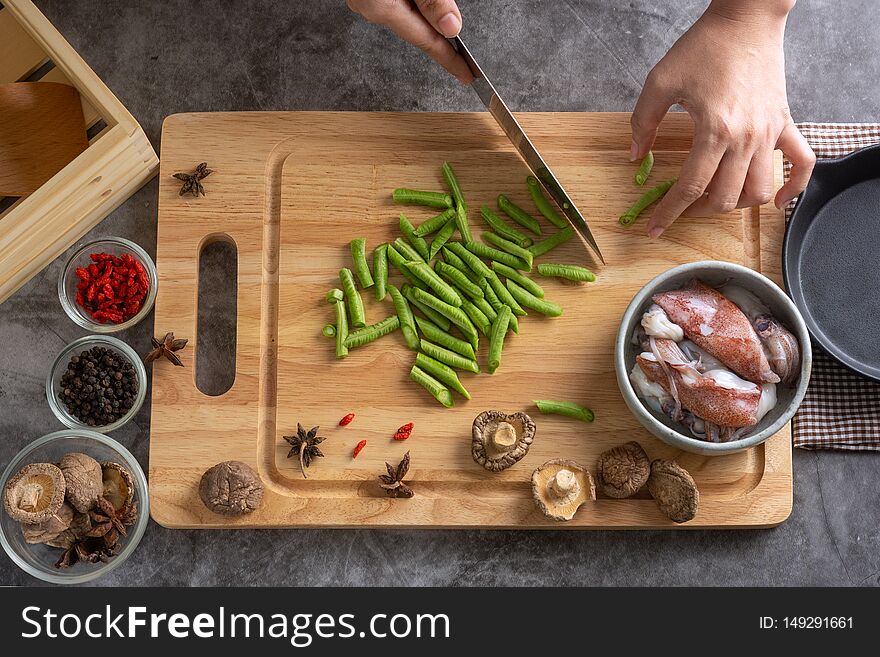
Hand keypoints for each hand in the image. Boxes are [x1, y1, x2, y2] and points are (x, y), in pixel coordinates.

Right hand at [347, 0, 473, 83]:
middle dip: (437, 34)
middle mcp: (368, 6)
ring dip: (422, 13)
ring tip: (439, 20)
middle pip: (414, 27)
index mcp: (381, 6)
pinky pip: (393, 2)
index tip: (467, 76)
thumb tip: (451, 26)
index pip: (426, 41)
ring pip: (404, 13)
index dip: (450, 60)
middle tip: (460, 52)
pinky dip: (410, 3)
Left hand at [630, 0, 814, 237]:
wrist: (746, 19)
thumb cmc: (704, 46)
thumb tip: (635, 155)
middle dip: (699, 211)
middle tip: (682, 206)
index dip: (668, 213)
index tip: (654, 228)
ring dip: (736, 204)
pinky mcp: (785, 123)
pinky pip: (801, 163)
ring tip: (715, 199)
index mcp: (714, 130)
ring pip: (760, 190)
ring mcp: (769, 133)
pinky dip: (791, 187)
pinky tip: (775, 199)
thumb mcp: (660, 81)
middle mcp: (746, 138)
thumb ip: (643, 122)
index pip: (690, 187)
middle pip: (726, 198)